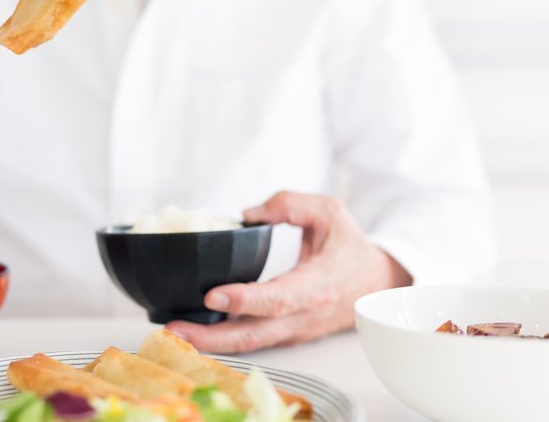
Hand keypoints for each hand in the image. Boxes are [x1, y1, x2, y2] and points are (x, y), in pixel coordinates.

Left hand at [167, 191, 411, 352]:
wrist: (375, 282)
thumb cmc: (348, 245)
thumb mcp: (328, 212)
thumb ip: (290, 204)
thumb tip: (248, 213)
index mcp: (318, 284)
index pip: (279, 299)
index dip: (245, 300)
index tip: (212, 297)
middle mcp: (304, 314)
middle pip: (256, 334)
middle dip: (213, 337)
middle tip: (175, 329)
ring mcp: (294, 329)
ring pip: (251, 343)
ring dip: (211, 342)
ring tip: (174, 332)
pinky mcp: (285, 333)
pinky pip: (252, 339)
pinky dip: (223, 338)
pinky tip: (194, 329)